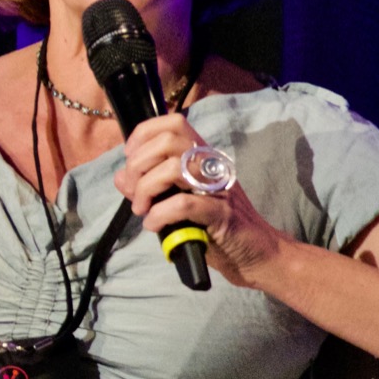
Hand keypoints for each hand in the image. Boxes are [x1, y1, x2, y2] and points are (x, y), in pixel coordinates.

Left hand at [112, 114, 289, 287]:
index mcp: (202, 157)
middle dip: (138, 165)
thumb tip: (120, 177)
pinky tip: (154, 225)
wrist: (258, 255)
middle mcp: (212, 166)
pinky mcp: (222, 214)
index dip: (144, 134)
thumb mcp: (177, 202)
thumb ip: (150, 186)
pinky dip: (160, 214)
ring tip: (143, 210)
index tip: (130, 157)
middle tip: (134, 192)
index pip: (173, 123)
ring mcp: (219, 188)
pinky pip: (183, 204)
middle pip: (169, 140)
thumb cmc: (216, 228)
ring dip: (146, 189)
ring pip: (173, 168)